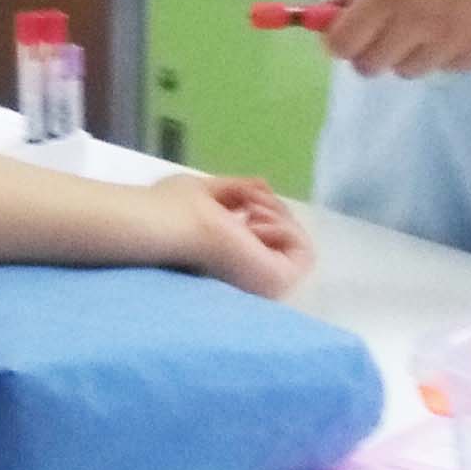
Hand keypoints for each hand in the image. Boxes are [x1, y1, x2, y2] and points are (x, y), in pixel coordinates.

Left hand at [135, 171, 313, 297]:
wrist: (165, 226)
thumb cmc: (172, 210)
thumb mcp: (210, 191)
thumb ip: (238, 190)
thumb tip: (265, 186)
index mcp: (232, 257)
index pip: (272, 233)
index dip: (267, 207)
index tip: (246, 195)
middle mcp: (250, 274)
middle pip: (290, 237)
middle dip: (275, 208)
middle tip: (250, 201)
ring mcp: (264, 282)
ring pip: (300, 245)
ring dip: (281, 217)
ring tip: (251, 211)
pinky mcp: (276, 283)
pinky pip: (305, 254)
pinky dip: (286, 230)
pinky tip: (255, 224)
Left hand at [318, 0, 470, 78]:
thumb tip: (330, 8)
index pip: (342, 44)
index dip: (339, 37)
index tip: (348, 24)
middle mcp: (418, 23)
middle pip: (370, 66)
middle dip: (370, 48)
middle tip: (387, 22)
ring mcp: (454, 43)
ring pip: (409, 70)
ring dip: (409, 50)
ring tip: (433, 14)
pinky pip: (448, 67)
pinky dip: (446, 51)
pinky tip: (465, 18)